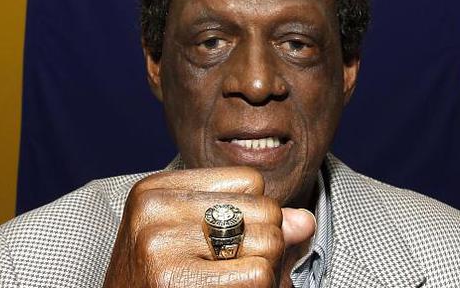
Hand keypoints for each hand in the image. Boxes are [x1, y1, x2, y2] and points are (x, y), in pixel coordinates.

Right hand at [103, 167, 314, 287]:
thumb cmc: (160, 282)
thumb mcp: (196, 240)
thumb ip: (252, 223)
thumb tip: (305, 220)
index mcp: (155, 189)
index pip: (249, 180)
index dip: (253, 216)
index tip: (225, 243)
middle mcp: (154, 209)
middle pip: (264, 209)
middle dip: (263, 244)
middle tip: (231, 270)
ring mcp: (160, 244)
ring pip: (269, 243)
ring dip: (263, 271)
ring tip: (228, 282)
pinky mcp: (174, 281)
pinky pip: (258, 275)